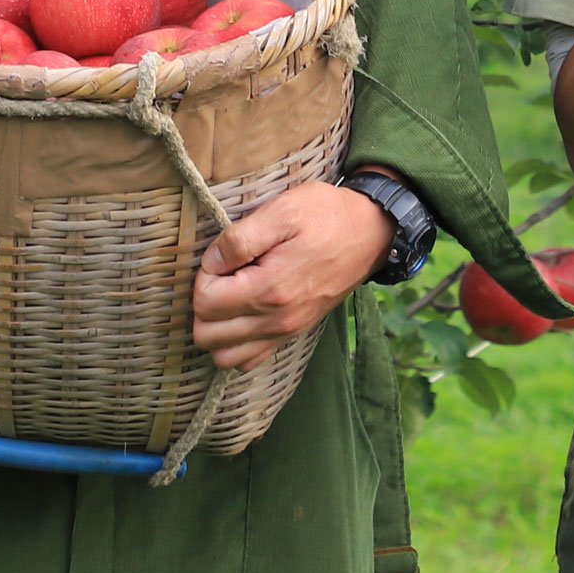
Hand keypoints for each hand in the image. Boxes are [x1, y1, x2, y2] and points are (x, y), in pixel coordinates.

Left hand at [193, 180, 392, 370]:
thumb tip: (212, 263)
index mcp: (270, 289)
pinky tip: (241, 312)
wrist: (369, 232)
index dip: (204, 276)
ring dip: (216, 328)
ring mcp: (285, 331)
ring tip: (230, 294)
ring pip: (224, 356)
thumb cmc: (325, 215)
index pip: (205, 302)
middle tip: (225, 275)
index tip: (224, 257)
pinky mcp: (292, 333)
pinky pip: (249, 360)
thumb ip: (240, 239)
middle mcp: (277, 320)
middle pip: (207, 335)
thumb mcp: (282, 211)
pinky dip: (235, 344)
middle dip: (205, 303)